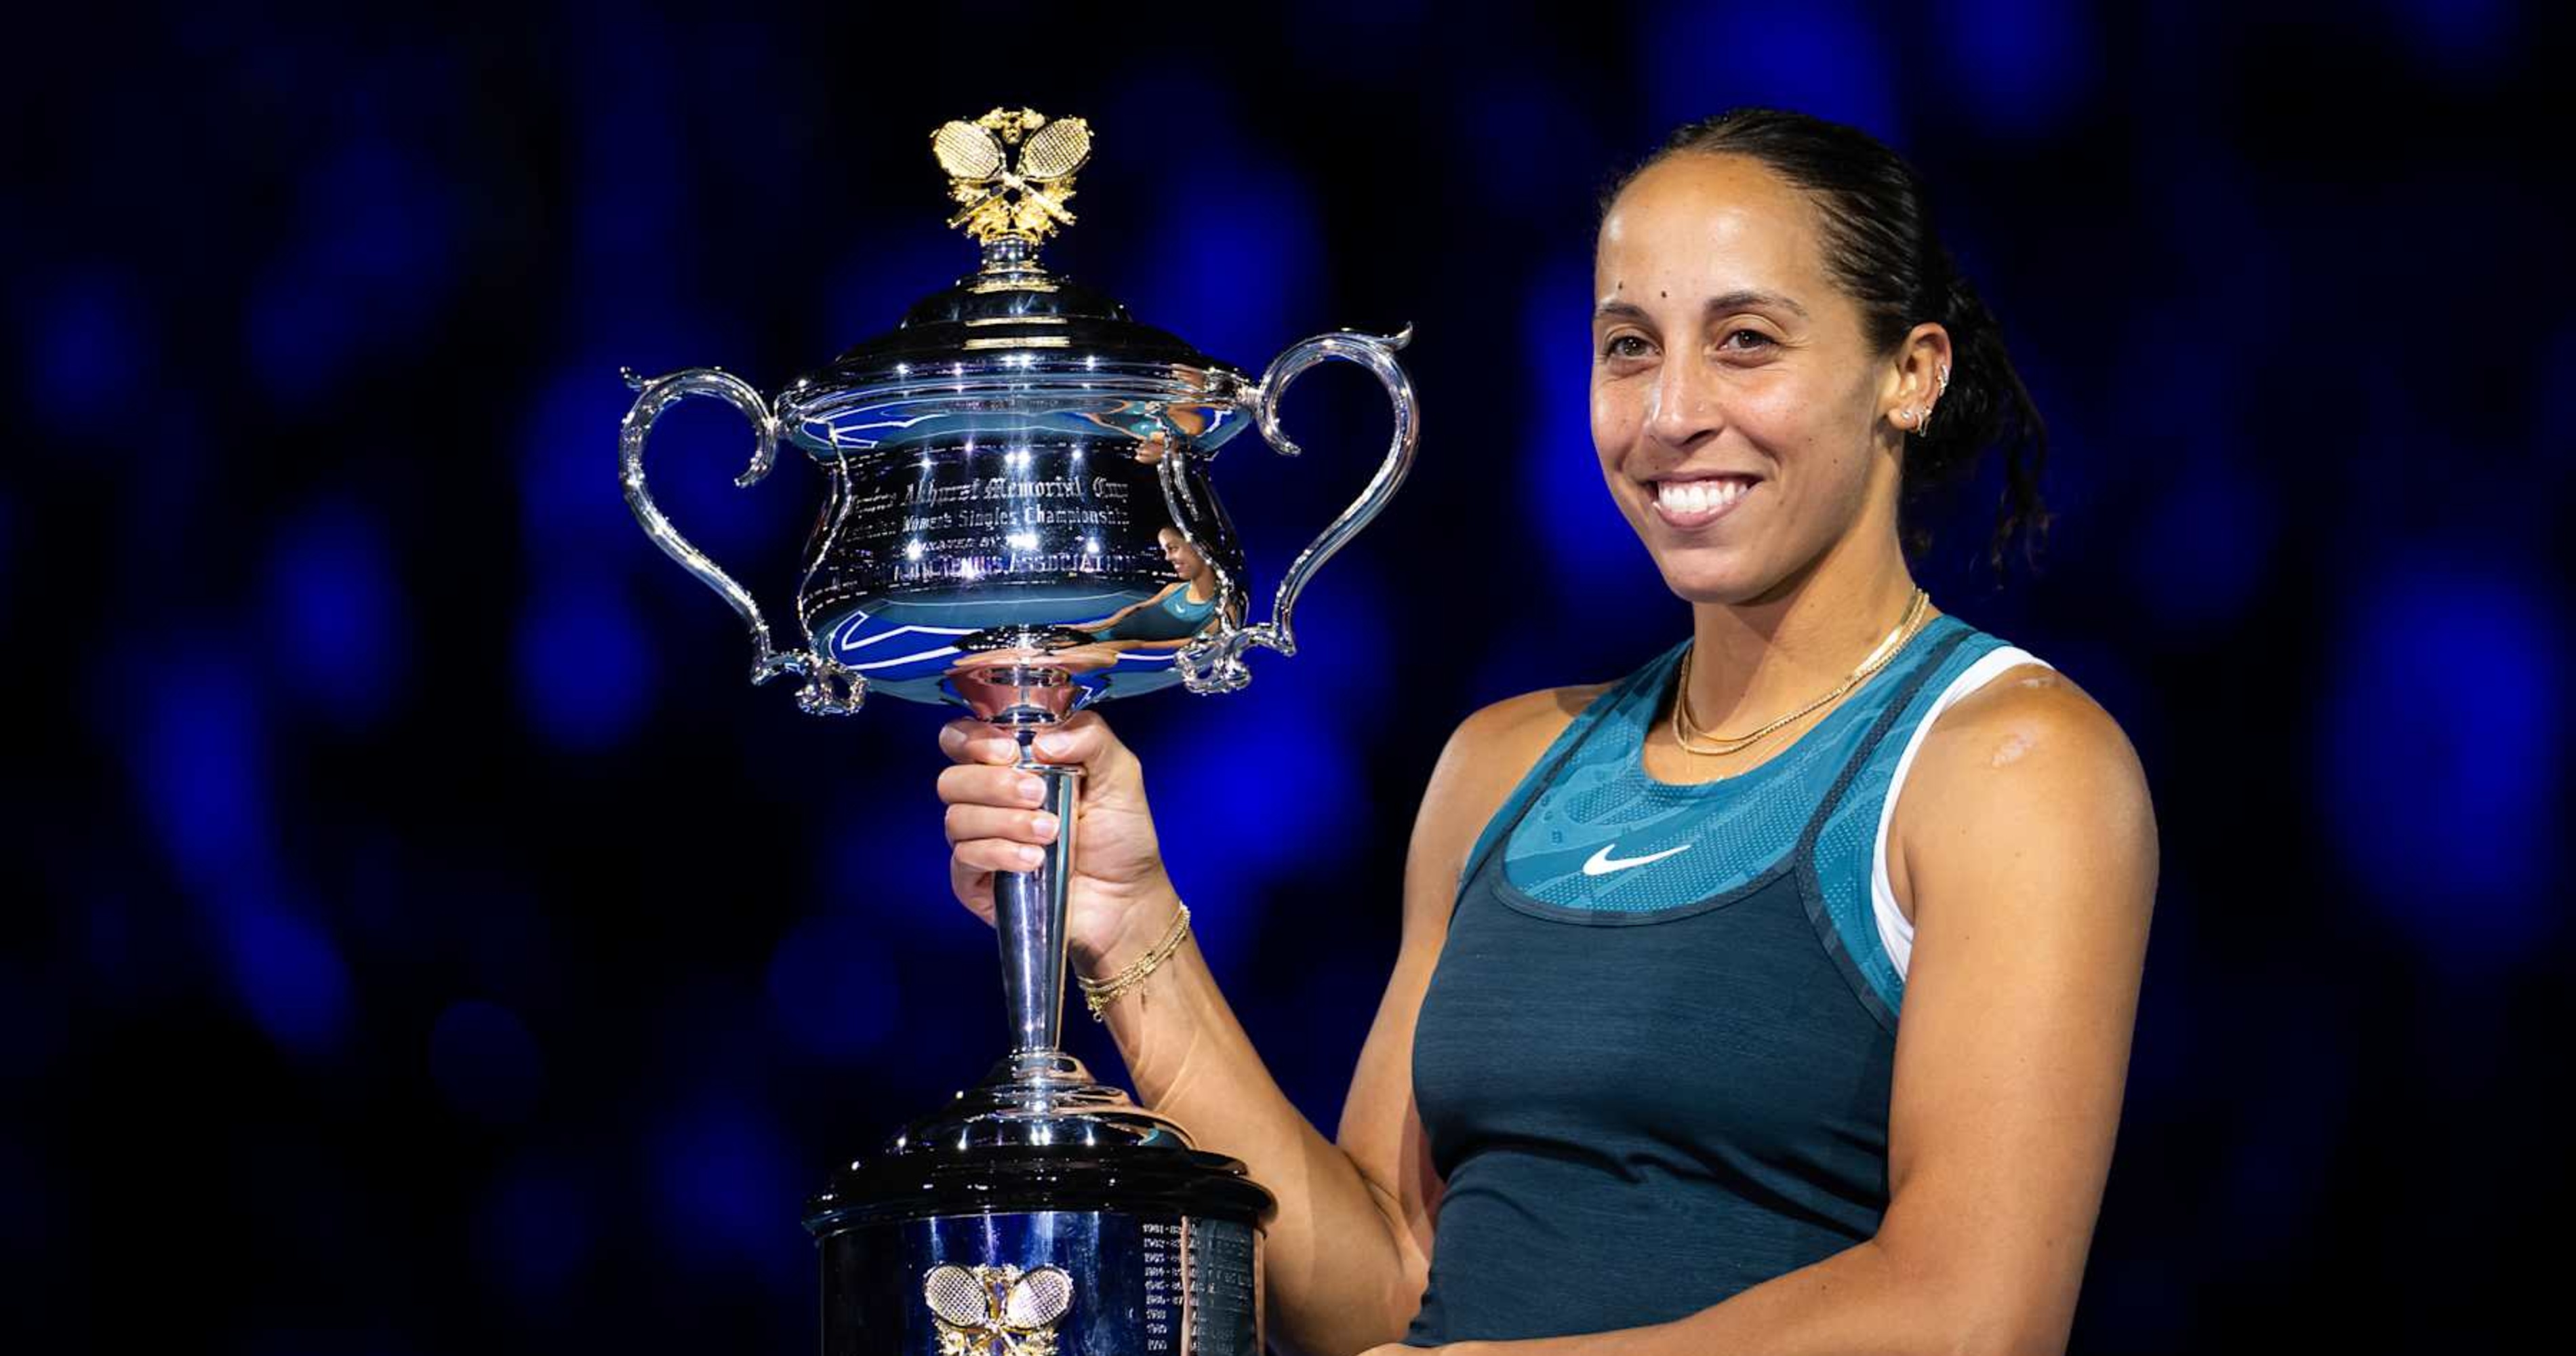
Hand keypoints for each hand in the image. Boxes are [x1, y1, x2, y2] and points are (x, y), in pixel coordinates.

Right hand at [938, 710, 1180, 973]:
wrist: (1127, 899)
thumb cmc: (1121, 838)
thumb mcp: (1120, 774)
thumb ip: (1091, 737)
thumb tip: (1044, 738)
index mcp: (1014, 766)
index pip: (962, 739)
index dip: (973, 739)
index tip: (1009, 751)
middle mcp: (990, 801)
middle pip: (952, 780)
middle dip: (993, 784)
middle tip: (1038, 794)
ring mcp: (981, 842)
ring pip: (957, 819)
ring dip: (1006, 822)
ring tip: (1050, 831)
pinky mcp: (977, 882)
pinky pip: (964, 860)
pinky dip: (999, 854)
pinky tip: (1032, 860)